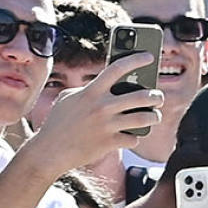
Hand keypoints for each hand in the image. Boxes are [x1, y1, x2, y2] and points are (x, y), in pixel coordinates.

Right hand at [22, 56, 160, 178]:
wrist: (50, 151)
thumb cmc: (58, 122)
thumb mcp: (68, 98)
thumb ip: (88, 89)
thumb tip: (107, 85)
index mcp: (91, 91)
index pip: (118, 68)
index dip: (136, 59)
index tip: (149, 57)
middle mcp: (102, 106)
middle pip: (141, 96)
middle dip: (156, 96)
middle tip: (158, 96)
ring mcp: (107, 126)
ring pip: (144, 118)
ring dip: (154, 116)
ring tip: (155, 115)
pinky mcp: (109, 143)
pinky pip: (133, 139)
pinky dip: (134, 138)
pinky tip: (132, 136)